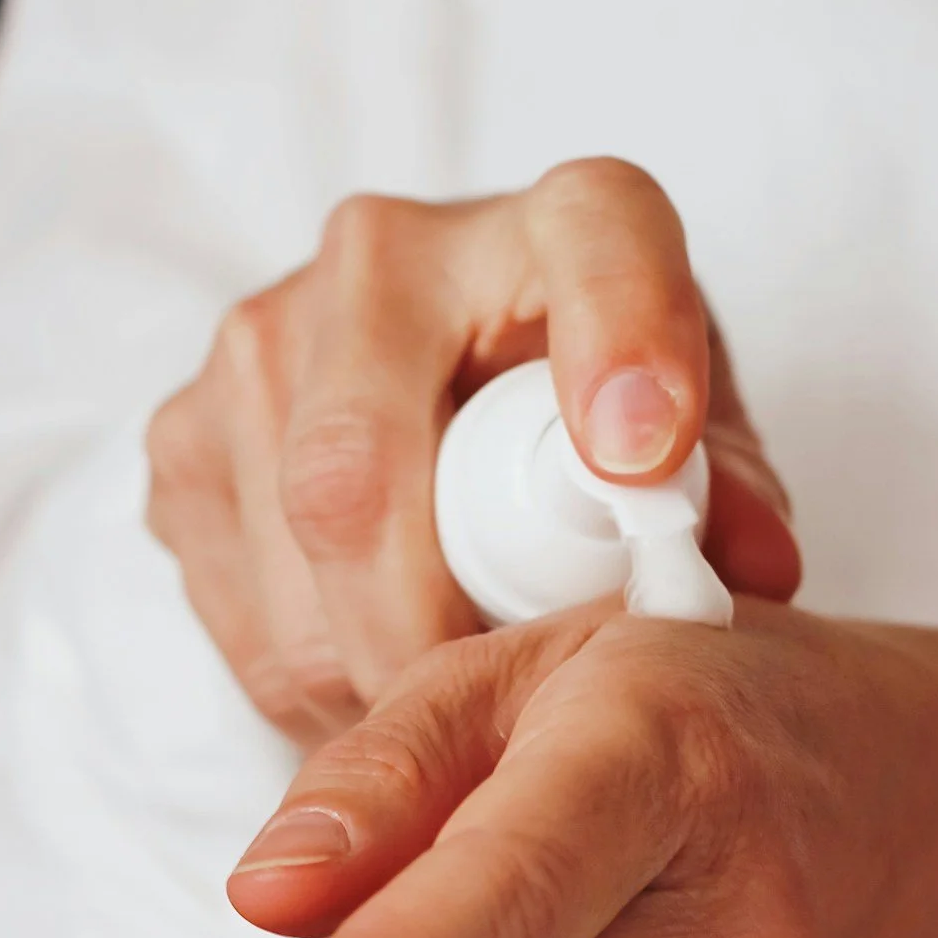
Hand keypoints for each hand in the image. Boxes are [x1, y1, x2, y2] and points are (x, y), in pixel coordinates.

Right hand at [146, 160, 800, 741]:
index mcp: (562, 221)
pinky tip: (383, 681)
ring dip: (374, 670)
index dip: (618, 343)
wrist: (454, 399)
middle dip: (433, 628)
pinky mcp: (184, 436)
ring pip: (293, 550)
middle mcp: (386, 252)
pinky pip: (238, 603)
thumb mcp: (698, 453)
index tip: (642, 460)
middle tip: (498, 716)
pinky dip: (315, 678)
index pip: (597, 243)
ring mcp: (260, 337)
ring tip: (454, 708)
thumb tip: (753, 568)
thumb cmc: (603, 426)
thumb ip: (731, 500)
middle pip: (366, 466)